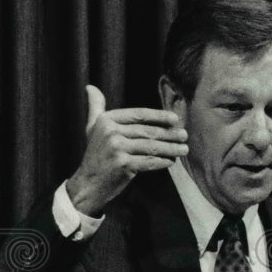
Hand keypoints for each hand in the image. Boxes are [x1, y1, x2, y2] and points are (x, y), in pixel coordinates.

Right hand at [66, 84, 187, 214]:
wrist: (88, 184)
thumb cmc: (94, 155)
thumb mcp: (92, 128)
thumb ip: (96, 107)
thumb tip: (90, 87)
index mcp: (107, 120)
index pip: (139, 114)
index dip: (159, 116)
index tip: (175, 119)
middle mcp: (111, 132)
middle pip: (147, 131)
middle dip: (169, 134)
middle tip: (184, 135)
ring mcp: (117, 149)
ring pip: (151, 146)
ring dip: (171, 148)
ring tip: (183, 149)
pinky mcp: (123, 165)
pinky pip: (149, 161)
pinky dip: (162, 161)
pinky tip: (171, 161)